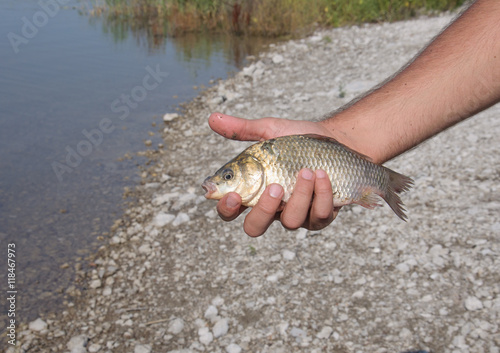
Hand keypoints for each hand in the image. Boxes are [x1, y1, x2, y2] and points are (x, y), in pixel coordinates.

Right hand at [209, 112, 340, 236]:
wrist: (336, 141)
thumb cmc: (298, 141)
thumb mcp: (270, 132)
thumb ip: (242, 129)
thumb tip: (212, 118)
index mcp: (253, 191)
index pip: (230, 210)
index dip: (226, 209)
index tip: (233, 195)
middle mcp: (272, 208)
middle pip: (254, 228)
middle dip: (263, 211)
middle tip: (274, 187)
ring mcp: (296, 215)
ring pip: (290, 222)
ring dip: (299, 195)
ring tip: (307, 171)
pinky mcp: (320, 217)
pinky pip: (318, 217)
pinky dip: (321, 195)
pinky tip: (323, 175)